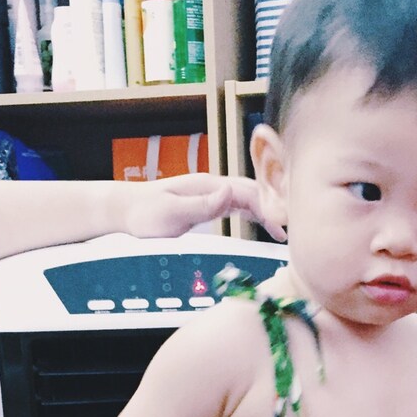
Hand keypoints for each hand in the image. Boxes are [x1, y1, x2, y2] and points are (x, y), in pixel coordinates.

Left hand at [123, 173, 286, 242]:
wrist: (126, 209)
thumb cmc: (145, 213)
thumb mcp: (172, 212)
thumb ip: (202, 205)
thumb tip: (229, 193)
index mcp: (207, 186)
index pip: (246, 192)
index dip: (266, 205)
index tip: (280, 221)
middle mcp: (212, 187)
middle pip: (252, 192)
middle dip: (273, 207)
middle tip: (291, 227)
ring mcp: (210, 194)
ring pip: (247, 199)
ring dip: (266, 211)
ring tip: (282, 229)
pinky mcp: (207, 204)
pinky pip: (237, 206)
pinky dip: (254, 214)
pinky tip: (263, 223)